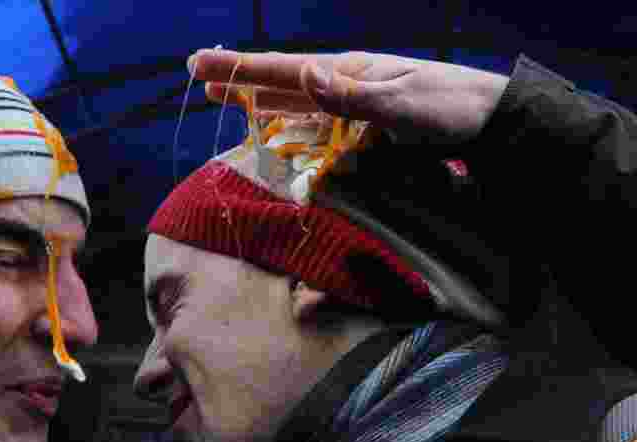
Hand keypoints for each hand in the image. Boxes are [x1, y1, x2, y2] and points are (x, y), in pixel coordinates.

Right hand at [188, 49, 508, 144]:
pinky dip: (290, 128)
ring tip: (225, 100)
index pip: (282, 69)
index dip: (239, 68)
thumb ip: (350, 94)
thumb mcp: (401, 101)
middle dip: (240, 80)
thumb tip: (304, 74)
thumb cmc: (450, 108)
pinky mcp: (367, 127)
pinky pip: (317, 128)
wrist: (492, 120)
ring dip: (259, 103)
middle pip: (280, 83)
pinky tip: (276, 129)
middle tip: (199, 76)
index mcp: (349, 71)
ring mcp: (355, 105)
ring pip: (294, 104)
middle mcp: (346, 84)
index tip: (200, 63)